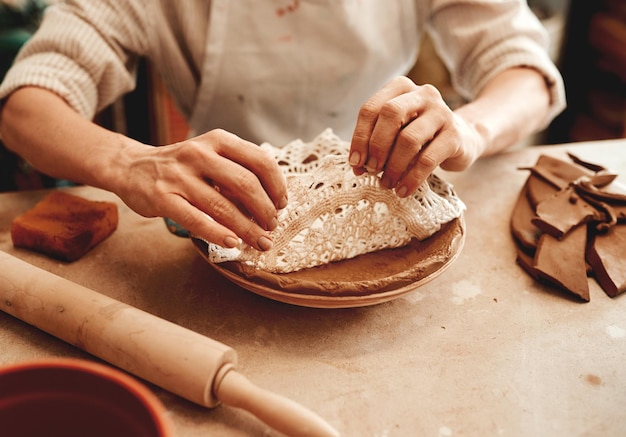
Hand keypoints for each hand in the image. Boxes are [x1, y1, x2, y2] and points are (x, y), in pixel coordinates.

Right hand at [115, 129, 287, 250]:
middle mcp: (199, 153)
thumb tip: (273, 201)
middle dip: (265, 210)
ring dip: (247, 228)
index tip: (282, 204)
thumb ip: (237, 170)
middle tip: (272, 226)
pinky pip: (197, 220)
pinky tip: (233, 244)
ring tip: (260, 242)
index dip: (277, 185)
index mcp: (218, 140)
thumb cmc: (182, 166)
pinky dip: (219, 234)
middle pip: (246, 184)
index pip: (260, 160)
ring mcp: (179, 176)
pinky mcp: (163, 198)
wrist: (131, 166)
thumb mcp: (211, 154)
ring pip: (223, 206)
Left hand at [349, 76, 482, 196]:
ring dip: (393, 166)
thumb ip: (375, 142)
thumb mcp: (396, 133)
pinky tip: (403, 190)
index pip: (371, 109)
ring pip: (409, 138)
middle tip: (371, 170)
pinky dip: (411, 178)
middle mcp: (423, 94)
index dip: (359, 137)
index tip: (355, 162)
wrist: (463, 140)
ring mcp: (442, 112)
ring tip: (387, 183)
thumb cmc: (420, 137)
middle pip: (390, 114)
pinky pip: (427, 159)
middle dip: (376, 146)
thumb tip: (357, 165)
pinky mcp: (455, 135)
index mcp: (401, 88)